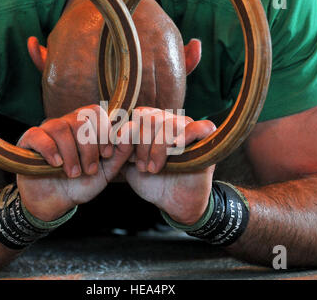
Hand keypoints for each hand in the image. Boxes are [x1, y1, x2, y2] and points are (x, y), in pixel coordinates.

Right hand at [16, 105, 132, 220]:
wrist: (56, 202)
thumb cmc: (82, 183)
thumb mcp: (106, 171)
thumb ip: (121, 152)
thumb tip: (132, 128)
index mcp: (85, 127)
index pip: (95, 111)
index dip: (103, 131)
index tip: (106, 155)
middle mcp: (66, 123)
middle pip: (80, 118)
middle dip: (88, 147)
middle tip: (89, 170)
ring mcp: (46, 130)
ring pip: (60, 127)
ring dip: (71, 153)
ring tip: (74, 173)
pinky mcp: (29, 140)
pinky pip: (38, 135)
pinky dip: (50, 150)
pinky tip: (57, 164)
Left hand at [122, 108, 215, 224]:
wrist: (174, 203)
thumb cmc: (153, 182)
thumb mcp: (130, 165)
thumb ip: (120, 150)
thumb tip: (108, 136)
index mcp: (153, 125)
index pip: (140, 114)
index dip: (131, 134)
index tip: (127, 158)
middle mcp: (171, 122)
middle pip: (153, 117)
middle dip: (142, 143)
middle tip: (142, 166)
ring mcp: (190, 129)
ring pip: (170, 123)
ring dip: (158, 147)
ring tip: (153, 168)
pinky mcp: (208, 141)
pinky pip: (200, 127)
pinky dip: (186, 136)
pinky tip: (175, 150)